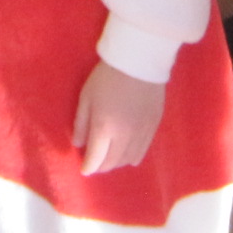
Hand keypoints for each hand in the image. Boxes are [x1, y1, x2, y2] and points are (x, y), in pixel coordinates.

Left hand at [72, 60, 166, 174]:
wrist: (139, 61)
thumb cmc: (106, 76)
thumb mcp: (86, 96)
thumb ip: (81, 123)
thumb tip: (78, 144)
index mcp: (104, 128)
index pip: (95, 158)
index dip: (88, 167)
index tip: (83, 170)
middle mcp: (124, 136)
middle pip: (112, 162)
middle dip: (101, 166)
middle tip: (95, 163)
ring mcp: (141, 133)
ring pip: (128, 160)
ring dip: (117, 163)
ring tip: (109, 158)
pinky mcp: (154, 127)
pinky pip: (143, 151)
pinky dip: (132, 156)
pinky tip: (128, 155)